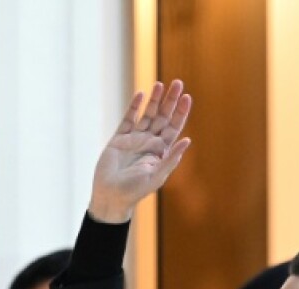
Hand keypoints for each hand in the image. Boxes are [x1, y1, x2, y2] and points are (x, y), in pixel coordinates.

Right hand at [89, 80, 193, 223]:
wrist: (111, 195)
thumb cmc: (136, 190)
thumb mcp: (157, 175)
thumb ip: (171, 158)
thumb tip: (187, 140)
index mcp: (162, 151)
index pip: (174, 128)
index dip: (181, 113)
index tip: (187, 97)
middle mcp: (150, 143)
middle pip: (163, 117)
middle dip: (170, 101)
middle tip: (178, 83)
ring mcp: (135, 139)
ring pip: (147, 114)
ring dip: (154, 100)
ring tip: (160, 84)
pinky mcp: (119, 138)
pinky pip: (129, 119)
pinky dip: (134, 107)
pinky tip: (141, 95)